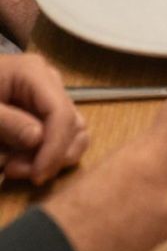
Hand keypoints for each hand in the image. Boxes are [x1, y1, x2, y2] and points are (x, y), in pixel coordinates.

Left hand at [0, 54, 88, 187]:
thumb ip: (7, 122)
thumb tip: (38, 138)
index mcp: (33, 74)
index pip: (60, 113)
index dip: (55, 148)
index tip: (37, 176)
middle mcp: (50, 83)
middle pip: (73, 125)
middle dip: (50, 155)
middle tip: (13, 171)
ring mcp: (49, 97)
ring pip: (74, 133)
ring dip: (51, 158)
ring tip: (14, 166)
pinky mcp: (44, 112)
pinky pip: (59, 137)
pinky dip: (45, 155)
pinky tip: (18, 160)